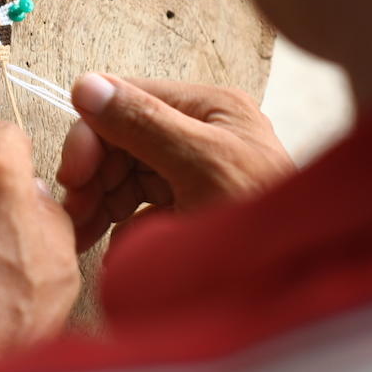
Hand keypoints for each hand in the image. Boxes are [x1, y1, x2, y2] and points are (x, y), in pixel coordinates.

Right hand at [57, 73, 294, 251]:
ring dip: (102, 205)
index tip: (72, 177)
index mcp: (210, 108)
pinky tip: (119, 249)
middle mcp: (202, 133)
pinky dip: (125, 228)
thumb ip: (143, 122)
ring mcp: (196, 173)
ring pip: (126, 178)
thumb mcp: (201, 165)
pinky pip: (142, 210)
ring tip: (85, 237)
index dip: (92, 135)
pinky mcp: (192, 210)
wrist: (299, 285)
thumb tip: (87, 85)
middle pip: (122, 141)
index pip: (127, 100)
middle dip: (94, 177)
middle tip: (75, 216)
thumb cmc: (267, 222)